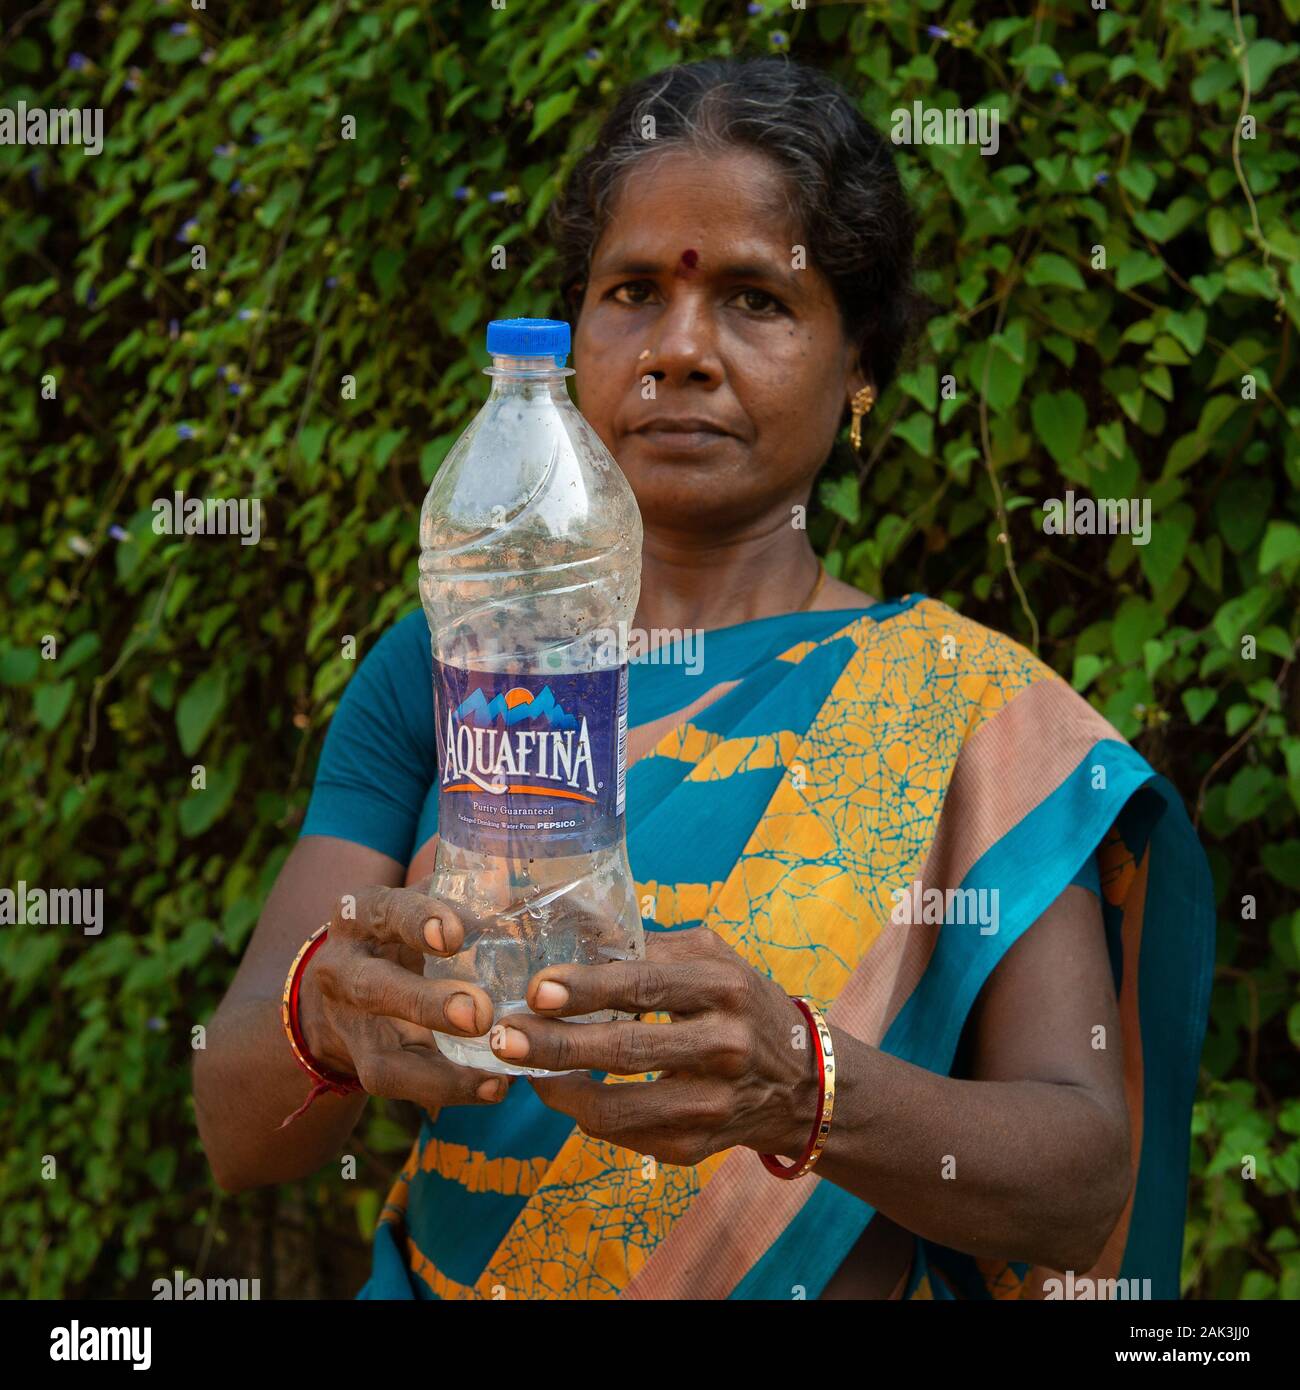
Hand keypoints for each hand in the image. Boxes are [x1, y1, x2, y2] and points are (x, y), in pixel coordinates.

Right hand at [297, 883, 513, 1108]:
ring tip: (495, 1076)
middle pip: (376, 988)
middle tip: (478, 1012)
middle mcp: (345, 969)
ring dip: (440, 1073)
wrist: (338, 991)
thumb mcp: (418, 904)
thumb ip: (461, 892)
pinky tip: (494, 1089)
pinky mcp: (366, 1068)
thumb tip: (515, 877)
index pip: (386, 911)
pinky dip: (450, 1091)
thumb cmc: (400, 933)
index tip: (457, 935)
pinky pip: (405, 1088)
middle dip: (426, 1004)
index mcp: (362, 915)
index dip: (418, 921)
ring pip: (384, 1059)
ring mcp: (352, 1028)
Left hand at [489, 927, 819, 1165]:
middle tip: (505, 1036)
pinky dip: (586, 1114)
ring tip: (522, 1068)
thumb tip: (572, 930)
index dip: (586, 989)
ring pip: (620, 1108)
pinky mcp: (699, 1147)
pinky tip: (563, 1091)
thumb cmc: (741, 1002)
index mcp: (723, 987)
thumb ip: (650, 945)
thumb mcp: (713, 957)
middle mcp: (725, 1046)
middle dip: (556, 1044)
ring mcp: (713, 1104)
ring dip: (560, 1089)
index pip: (644, 986)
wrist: (804, 1081)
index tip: (536, 989)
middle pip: (626, 1050)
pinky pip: (627, 1136)